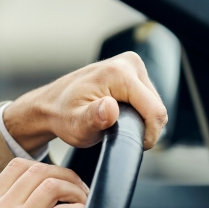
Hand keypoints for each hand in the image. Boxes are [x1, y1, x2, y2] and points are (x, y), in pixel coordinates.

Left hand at [1, 52, 168, 152]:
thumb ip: (93, 118)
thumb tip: (110, 108)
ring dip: (140, 119)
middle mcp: (129, 62)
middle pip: (157, 106)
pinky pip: (148, 99)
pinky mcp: (133, 71)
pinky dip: (138, 111)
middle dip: (143, 126)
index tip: (132, 145)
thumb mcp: (75, 125)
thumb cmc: (62, 116)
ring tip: (115, 124)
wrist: (51, 104)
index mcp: (119, 73)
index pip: (155, 111)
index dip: (148, 135)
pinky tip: (119, 115)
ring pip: (154, 103)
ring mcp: (132, 64)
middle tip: (117, 134)